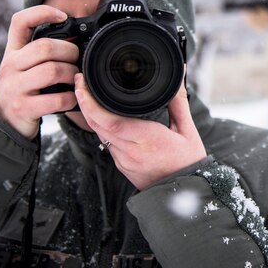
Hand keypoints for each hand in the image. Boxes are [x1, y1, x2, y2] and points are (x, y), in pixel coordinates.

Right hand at [0, 6, 79, 138]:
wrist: (3, 124)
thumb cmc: (22, 91)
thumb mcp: (23, 68)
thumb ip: (40, 53)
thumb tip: (75, 41)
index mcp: (13, 52)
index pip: (20, 22)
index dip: (42, 12)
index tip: (62, 15)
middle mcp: (11, 66)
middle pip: (45, 46)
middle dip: (69, 51)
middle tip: (76, 60)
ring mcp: (15, 87)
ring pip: (53, 71)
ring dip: (72, 75)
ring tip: (74, 79)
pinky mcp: (24, 107)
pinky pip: (56, 99)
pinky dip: (71, 98)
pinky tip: (71, 98)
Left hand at [74, 73, 206, 189]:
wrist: (185, 193)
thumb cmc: (188, 162)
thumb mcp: (188, 131)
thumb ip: (179, 101)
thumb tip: (180, 74)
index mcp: (148, 140)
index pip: (111, 122)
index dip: (92, 105)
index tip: (84, 86)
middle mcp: (131, 152)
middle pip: (98, 126)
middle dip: (84, 103)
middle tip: (80, 81)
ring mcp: (124, 161)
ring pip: (99, 134)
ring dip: (90, 114)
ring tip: (86, 92)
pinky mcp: (122, 166)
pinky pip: (106, 142)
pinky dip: (100, 126)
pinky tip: (100, 114)